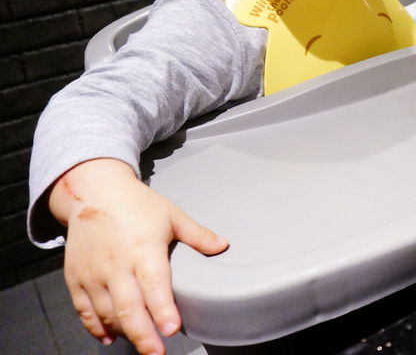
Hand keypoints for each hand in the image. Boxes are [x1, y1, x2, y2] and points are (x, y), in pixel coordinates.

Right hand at [49, 159, 228, 354]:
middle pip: (128, 308)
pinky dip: (95, 327)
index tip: (173, 330)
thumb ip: (198, 235)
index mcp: (143, 249)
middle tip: (157, 354)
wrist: (94, 192)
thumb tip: (224, 246)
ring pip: (106, 313)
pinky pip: (84, 310)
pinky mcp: (75, 277)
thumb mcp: (172, 215)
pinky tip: (110, 338)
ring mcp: (92, 273)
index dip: (163, 310)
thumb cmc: (137, 205)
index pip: (154, 285)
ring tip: (142, 344)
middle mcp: (116, 264)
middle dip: (143, 336)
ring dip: (124, 333)